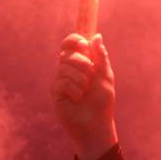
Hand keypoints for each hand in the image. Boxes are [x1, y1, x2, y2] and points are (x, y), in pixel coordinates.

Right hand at [52, 33, 117, 159]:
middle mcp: (68, 69)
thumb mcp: (105, 76)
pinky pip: (62, 82)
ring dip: (81, 80)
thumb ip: (101, 57)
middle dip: (82, 62)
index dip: (73, 40)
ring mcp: (60, 80)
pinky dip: (74, 90)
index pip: (70, 44)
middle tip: (90, 75)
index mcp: (80, 63)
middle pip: (67, 53)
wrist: (96, 123)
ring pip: (65, 68)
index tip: (82, 43)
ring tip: (85, 92)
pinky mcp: (56, 92)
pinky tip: (77, 99)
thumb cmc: (102, 101)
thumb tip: (96, 36)